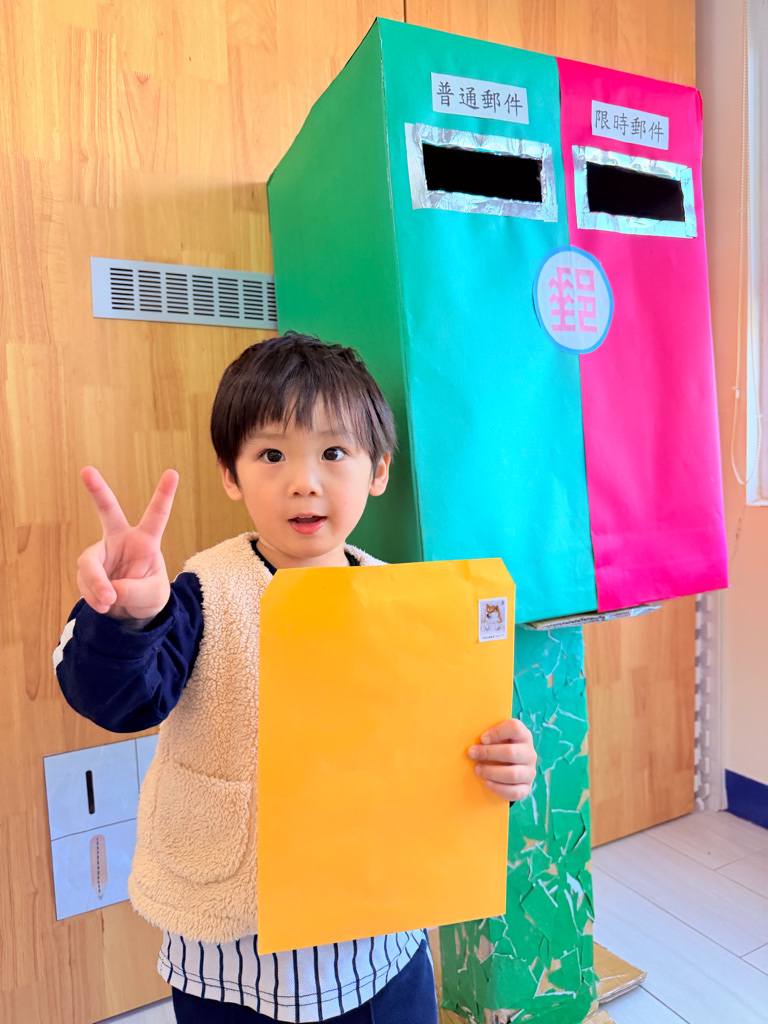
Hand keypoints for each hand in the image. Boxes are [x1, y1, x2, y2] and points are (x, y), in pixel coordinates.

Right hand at [76, 466, 178, 625]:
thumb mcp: (153, 596)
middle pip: (108, 511)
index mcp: (145, 541)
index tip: (173, 473)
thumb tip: (108, 589)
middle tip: (86, 470)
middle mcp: (121, 540)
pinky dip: (93, 597)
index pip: (156, 515)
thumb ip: (134, 591)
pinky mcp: (88, 568)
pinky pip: (85, 582)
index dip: (164, 495)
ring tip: (108, 602)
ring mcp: (102, 553)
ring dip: (96, 585)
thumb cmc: (149, 597)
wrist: (131, 613)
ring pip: (89, 563)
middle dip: (97, 490)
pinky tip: (104, 605)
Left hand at [467, 718, 536, 801]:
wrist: (508, 768)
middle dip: (488, 753)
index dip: (497, 732)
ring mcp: (529, 772)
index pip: (514, 728)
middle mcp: (529, 753)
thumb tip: (468, 738)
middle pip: (510, 752)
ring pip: (513, 774)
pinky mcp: (527, 787)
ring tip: (477, 769)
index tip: (482, 738)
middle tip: (471, 754)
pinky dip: (499, 788)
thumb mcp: (496, 739)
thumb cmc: (498, 748)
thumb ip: (487, 736)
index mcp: (523, 735)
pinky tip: (487, 783)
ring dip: (491, 772)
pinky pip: (515, 791)